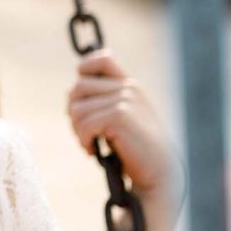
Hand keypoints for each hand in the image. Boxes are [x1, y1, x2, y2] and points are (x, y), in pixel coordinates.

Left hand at [67, 50, 184, 199]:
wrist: (160, 172)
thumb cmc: (138, 150)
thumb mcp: (125, 118)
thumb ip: (106, 102)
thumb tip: (71, 96)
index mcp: (130, 85)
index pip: (103, 59)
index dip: (84, 70)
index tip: (82, 97)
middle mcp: (128, 87)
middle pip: (78, 87)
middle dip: (73, 112)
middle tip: (83, 132)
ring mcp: (125, 99)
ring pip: (77, 108)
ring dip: (77, 130)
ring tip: (89, 143)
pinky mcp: (120, 115)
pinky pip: (84, 124)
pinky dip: (83, 140)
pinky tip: (92, 151)